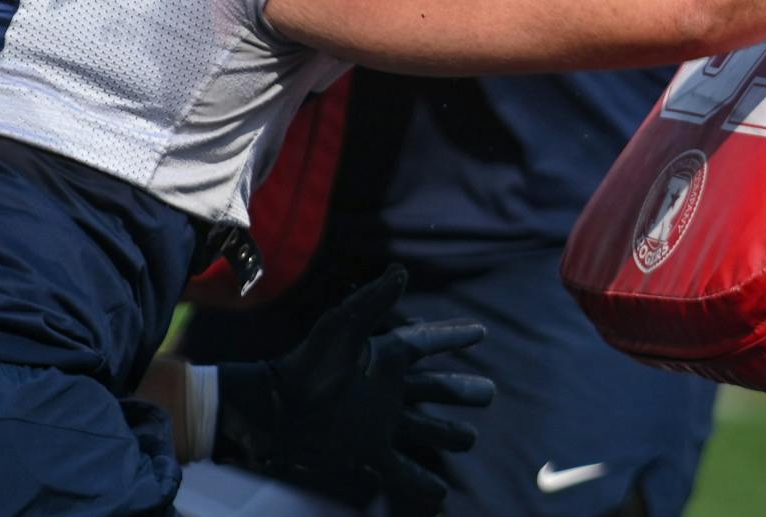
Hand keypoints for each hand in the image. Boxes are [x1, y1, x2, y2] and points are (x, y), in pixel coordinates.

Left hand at [214, 265, 496, 506]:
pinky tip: (440, 497)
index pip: (427, 342)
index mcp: (383, 357)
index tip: (482, 332)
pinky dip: (421, 483)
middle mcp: (385, 389)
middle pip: (433, 389)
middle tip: (491, 394)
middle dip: (460, 391)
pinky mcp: (365, 452)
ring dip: (447, 433)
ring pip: (423, 429)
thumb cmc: (306, 365)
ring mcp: (378, 422)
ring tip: (470, 439)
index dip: (454, 337)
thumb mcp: (340, 328)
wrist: (274, 413)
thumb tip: (401, 271)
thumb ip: (371, 303)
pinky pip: (400, 471)